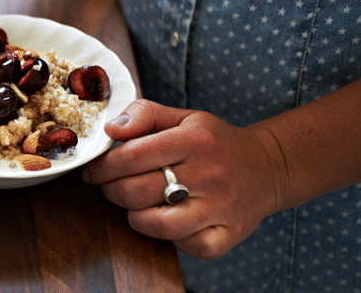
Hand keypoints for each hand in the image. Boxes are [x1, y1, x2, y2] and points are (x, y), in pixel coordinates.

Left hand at [83, 99, 286, 259]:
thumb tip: (111, 129)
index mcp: (195, 140)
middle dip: (111, 190)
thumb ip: (144, 115)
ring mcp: (221, 208)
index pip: (133, 155)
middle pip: (138, 191)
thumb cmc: (214, 142)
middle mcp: (210, 174)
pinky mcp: (228, 235)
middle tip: (109, 186)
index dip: (103, 166)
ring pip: (158, 224)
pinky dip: (168, 237)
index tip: (93, 171)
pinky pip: (185, 245)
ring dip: (134, 216)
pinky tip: (166, 219)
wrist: (267, 168)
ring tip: (134, 204)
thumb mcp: (183, 117)